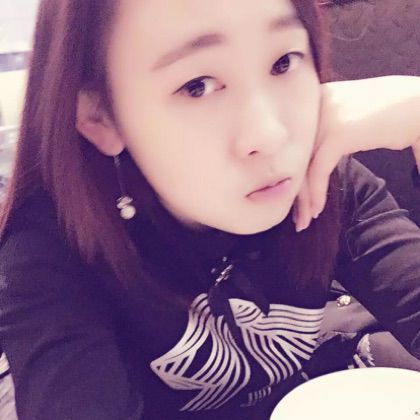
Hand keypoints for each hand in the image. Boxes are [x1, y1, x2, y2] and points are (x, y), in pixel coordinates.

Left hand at [294, 76, 419, 231]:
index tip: (290, 196)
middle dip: (292, 190)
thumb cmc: (391, 116)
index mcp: (314, 100)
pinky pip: (318, 170)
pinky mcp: (338, 133)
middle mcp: (314, 105)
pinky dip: (317, 193)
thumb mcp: (348, 121)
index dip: (289, 173)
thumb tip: (311, 162)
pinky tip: (317, 210)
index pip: (291, 144)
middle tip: (295, 216)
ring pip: (302, 165)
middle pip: (292, 156)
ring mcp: (325, 117)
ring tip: (304, 221)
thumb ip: (326, 134)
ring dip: (302, 199)